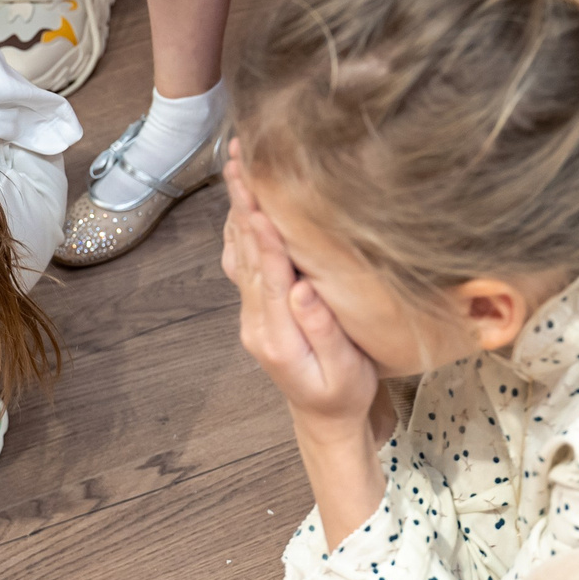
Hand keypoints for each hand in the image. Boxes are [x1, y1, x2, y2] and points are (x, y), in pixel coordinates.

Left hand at [221, 155, 381, 439]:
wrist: (323, 418)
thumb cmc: (343, 393)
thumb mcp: (344, 371)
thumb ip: (322, 331)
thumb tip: (303, 288)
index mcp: (276, 335)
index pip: (267, 275)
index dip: (262, 236)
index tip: (256, 200)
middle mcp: (255, 321)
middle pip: (244, 254)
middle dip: (241, 204)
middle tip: (238, 160)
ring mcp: (251, 314)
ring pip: (238, 253)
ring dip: (235, 208)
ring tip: (234, 166)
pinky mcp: (256, 308)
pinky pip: (241, 261)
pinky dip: (238, 227)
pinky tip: (241, 201)